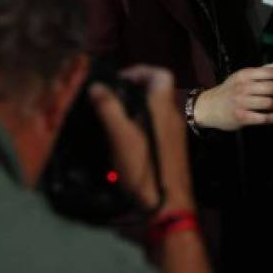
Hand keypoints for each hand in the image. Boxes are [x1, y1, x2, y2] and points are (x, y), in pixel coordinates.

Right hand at [89, 65, 192, 210]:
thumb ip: (109, 109)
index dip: (141, 71)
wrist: (167, 202)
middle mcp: (173, 114)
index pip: (161, 74)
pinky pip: (157, 123)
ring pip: (156, 107)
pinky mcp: (172, 146)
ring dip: (136, 106)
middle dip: (134, 89)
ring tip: (111, 116)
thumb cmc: (144, 167)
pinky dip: (141, 122)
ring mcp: (175, 131)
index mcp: (163, 107)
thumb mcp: (120, 137)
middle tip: (110, 98)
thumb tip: (97, 85)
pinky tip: (123, 136)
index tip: (118, 80)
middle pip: (157, 90)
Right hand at [193, 61, 272, 130]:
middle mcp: (244, 87)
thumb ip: (264, 70)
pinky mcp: (242, 117)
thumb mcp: (243, 76)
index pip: (270, 72)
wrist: (209, 107)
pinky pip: (263, 118)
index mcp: (245, 74)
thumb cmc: (230, 90)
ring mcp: (242, 103)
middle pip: (272, 88)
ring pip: (270, 103)